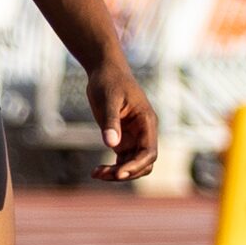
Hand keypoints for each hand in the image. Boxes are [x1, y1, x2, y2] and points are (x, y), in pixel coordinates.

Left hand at [86, 55, 159, 181]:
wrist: (104, 70)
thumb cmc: (108, 80)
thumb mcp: (108, 98)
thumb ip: (111, 121)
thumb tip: (111, 144)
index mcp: (147, 123)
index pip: (149, 152)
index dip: (137, 165)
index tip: (119, 172)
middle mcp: (144, 133)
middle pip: (142, 163)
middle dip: (125, 172)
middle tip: (101, 174)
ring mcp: (134, 138)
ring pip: (132, 165)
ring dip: (118, 173)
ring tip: (96, 174)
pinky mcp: (123, 139)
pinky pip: (122, 161)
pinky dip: (112, 168)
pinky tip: (96, 172)